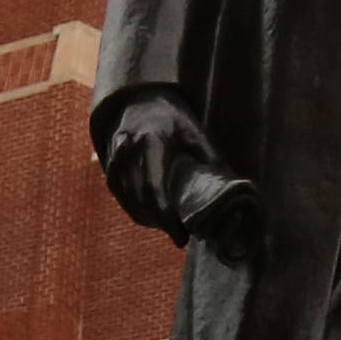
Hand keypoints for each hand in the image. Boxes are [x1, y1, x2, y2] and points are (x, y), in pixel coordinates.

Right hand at [101, 93, 258, 259]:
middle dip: (161, 222)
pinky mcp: (110, 166)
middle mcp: (127, 152)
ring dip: (149, 219)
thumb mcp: (194, 133)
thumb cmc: (173, 118)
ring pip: (129, 201)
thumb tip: (230, 189)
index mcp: (150, 142)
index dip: (167, 219)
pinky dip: (136, 210)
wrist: (140, 101)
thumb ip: (208, 158)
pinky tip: (153, 218)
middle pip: (141, 201)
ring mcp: (115, 159)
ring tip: (170, 227)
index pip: (155, 190)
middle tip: (181, 235)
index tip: (182, 237)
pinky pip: (121, 196)